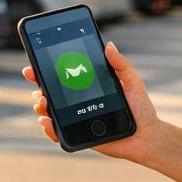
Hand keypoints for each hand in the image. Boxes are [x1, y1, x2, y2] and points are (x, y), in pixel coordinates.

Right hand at [22, 42, 162, 162]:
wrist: (146, 136)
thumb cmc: (141, 108)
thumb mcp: (132, 82)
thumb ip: (120, 64)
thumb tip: (108, 45)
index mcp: (89, 86)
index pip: (64, 75)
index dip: (47, 69)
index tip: (34, 63)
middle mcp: (80, 101)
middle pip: (52, 92)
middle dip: (38, 86)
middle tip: (36, 82)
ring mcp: (78, 118)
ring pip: (51, 111)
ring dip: (41, 105)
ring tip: (42, 102)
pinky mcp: (79, 135)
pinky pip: (59, 133)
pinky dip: (49, 128)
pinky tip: (47, 121)